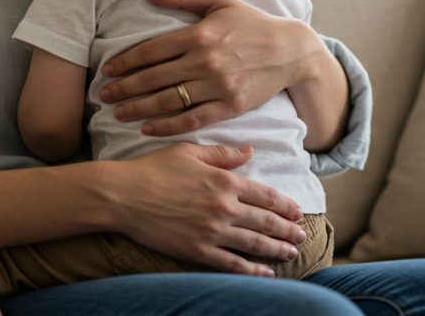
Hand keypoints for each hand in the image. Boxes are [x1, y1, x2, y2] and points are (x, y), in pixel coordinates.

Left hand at [98, 0, 328, 136]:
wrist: (291, 51)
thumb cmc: (252, 23)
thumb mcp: (220, 1)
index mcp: (200, 34)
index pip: (152, 50)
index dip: (125, 61)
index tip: (107, 70)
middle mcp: (206, 62)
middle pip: (154, 78)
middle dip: (124, 88)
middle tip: (103, 95)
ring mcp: (218, 86)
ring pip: (169, 101)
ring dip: (139, 108)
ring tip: (117, 113)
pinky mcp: (230, 106)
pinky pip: (193, 120)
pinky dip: (168, 126)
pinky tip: (147, 128)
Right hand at [108, 143, 305, 275]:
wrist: (122, 195)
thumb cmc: (153, 169)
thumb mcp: (189, 151)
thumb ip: (222, 153)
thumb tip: (248, 151)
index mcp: (224, 180)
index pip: (265, 195)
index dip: (285, 204)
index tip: (298, 211)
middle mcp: (224, 207)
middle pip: (266, 221)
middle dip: (287, 229)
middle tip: (302, 235)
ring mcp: (212, 232)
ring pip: (254, 244)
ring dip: (277, 249)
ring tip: (291, 253)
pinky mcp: (197, 251)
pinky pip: (232, 264)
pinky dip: (252, 270)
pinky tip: (266, 273)